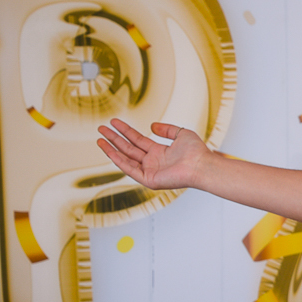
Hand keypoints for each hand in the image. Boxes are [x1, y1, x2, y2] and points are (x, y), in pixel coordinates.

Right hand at [96, 119, 211, 189]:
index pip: (137, 140)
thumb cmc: (196, 152)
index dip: (125, 131)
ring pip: (126, 158)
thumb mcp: (181, 133)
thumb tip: (152, 126)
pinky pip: (130, 169)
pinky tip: (110, 151)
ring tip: (100, 138)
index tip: (114, 122)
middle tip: (101, 128)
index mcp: (160, 152)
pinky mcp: (149, 180)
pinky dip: (119, 160)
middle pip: (128, 148)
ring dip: (112, 149)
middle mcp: (153, 162)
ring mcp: (150, 171)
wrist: (201, 164)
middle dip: (114, 138)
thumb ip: (167, 129)